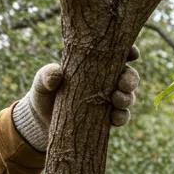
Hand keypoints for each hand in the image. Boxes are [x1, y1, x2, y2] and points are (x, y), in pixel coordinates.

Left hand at [12, 46, 140, 149]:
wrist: (41, 122)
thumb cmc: (44, 94)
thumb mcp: (42, 82)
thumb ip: (46, 75)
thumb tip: (56, 74)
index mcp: (95, 64)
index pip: (117, 54)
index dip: (129, 51)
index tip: (132, 54)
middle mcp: (106, 81)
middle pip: (128, 76)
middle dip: (130, 78)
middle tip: (123, 83)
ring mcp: (108, 100)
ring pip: (128, 96)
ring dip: (128, 98)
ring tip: (117, 100)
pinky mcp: (106, 119)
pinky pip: (121, 117)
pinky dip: (122, 117)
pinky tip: (115, 118)